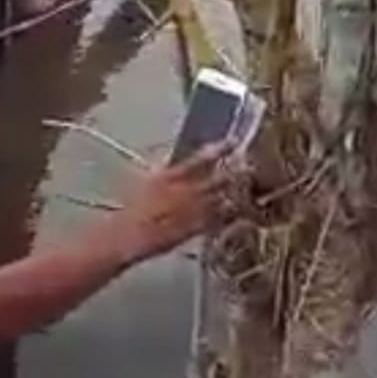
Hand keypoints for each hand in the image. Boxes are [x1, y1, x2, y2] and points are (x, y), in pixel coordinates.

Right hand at [104, 143, 237, 264]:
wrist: (127, 235)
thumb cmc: (132, 210)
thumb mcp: (148, 184)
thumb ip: (168, 175)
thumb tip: (180, 166)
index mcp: (169, 176)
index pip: (199, 158)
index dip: (218, 149)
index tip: (233, 142)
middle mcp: (184, 191)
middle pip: (218, 178)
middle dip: (236, 172)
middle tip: (250, 166)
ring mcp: (192, 211)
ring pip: (223, 199)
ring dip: (236, 193)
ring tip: (248, 188)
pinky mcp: (195, 229)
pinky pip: (218, 221)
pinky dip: (229, 215)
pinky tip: (238, 213)